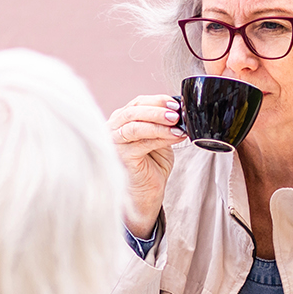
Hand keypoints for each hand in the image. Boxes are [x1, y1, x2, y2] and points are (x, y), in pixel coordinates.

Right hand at [108, 95, 184, 238]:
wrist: (146, 192)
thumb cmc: (151, 165)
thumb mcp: (159, 138)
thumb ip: (163, 124)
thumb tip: (178, 111)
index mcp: (122, 121)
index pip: (137, 103)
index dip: (157, 100)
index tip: (175, 103)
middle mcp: (114, 129)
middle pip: (133, 111)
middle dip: (157, 109)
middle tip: (176, 113)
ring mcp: (115, 143)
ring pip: (135, 125)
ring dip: (158, 123)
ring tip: (176, 124)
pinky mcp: (121, 157)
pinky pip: (141, 143)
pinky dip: (160, 137)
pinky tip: (174, 137)